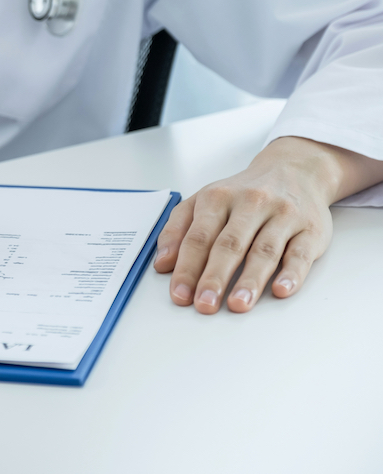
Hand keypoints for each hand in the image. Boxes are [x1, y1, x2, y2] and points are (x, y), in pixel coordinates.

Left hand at [154, 136, 340, 313]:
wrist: (294, 170)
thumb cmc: (242, 194)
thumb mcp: (203, 201)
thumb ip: (178, 230)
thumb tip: (162, 264)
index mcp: (218, 198)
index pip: (198, 237)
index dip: (187, 267)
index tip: (180, 294)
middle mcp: (251, 204)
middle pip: (229, 244)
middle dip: (215, 277)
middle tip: (204, 304)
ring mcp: (283, 216)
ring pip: (264, 250)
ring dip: (250, 280)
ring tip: (237, 304)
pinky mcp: (310, 229)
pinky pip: (301, 253)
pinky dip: (291, 273)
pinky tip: (281, 290)